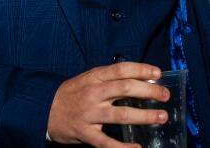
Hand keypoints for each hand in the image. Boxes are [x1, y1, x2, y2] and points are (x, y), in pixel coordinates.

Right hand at [47, 62, 167, 146]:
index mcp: (95, 77)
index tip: (158, 73)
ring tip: (161, 117)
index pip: (122, 69)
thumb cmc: (72, 93)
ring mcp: (89, 114)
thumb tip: (141, 77)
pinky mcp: (85, 133)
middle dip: (149, 91)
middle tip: (165, 95)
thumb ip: (111, 78)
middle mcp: (94, 93)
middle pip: (125, 89)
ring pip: (121, 114)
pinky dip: (123, 147)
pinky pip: (106, 142)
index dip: (141, 69)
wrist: (44, 109)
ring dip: (144, 116)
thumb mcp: (89, 78)